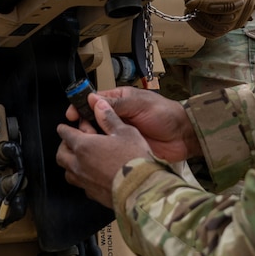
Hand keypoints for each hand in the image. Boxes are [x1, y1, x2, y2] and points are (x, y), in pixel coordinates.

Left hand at [56, 96, 156, 204]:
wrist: (141, 189)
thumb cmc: (134, 159)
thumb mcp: (125, 132)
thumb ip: (109, 118)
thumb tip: (99, 105)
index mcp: (84, 146)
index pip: (65, 134)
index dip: (65, 128)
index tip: (66, 127)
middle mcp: (79, 165)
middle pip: (61, 154)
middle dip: (64, 146)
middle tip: (72, 142)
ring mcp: (84, 182)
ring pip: (68, 172)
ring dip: (70, 164)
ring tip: (81, 159)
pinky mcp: (93, 195)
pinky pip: (81, 185)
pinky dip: (83, 179)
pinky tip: (93, 176)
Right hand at [75, 87, 199, 160]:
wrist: (184, 137)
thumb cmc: (164, 114)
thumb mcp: (140, 104)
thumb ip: (117, 103)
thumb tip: (91, 99)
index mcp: (118, 101)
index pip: (92, 102)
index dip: (80, 107)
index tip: (70, 116)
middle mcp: (115, 117)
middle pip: (90, 120)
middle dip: (84, 126)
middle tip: (86, 132)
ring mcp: (118, 135)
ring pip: (96, 137)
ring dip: (90, 140)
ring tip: (91, 144)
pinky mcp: (123, 151)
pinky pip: (107, 151)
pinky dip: (99, 153)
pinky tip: (95, 157)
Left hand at [186, 0, 254, 40]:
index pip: (231, 3)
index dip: (208, 4)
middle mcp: (247, 6)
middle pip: (225, 19)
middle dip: (201, 11)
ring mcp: (241, 17)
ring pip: (219, 29)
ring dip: (200, 20)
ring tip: (190, 5)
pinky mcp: (232, 24)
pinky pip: (216, 32)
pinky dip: (201, 28)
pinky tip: (193, 15)